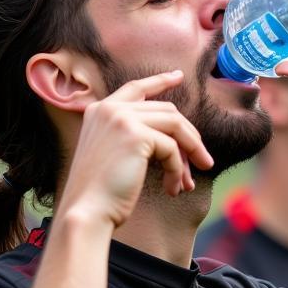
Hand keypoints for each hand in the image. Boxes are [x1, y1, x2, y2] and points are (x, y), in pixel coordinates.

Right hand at [57, 72, 213, 229]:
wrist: (86, 211)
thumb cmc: (100, 194)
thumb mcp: (114, 156)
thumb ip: (134, 139)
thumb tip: (176, 143)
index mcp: (99, 111)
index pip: (136, 88)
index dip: (160, 80)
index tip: (179, 76)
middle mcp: (109, 109)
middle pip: (167, 111)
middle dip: (188, 138)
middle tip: (201, 163)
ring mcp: (122, 118)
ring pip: (176, 126)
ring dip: (191, 153)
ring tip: (190, 181)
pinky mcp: (136, 135)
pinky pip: (172, 149)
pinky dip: (177, 171)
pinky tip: (172, 189)